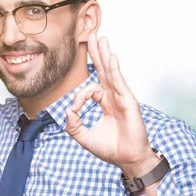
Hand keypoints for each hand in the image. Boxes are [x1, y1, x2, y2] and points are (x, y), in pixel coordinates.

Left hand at [65, 34, 157, 176]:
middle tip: (93, 35)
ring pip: (112, 72)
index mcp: (105, 103)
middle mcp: (114, 97)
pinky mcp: (129, 102)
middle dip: (97, 53)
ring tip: (102, 39)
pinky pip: (120, 83)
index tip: (75, 110)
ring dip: (105, 55)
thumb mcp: (84, 137)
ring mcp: (122, 98)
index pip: (90, 89)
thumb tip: (66, 111)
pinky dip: (116, 70)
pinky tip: (112, 58)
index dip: (79, 97)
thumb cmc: (111, 149)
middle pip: (104, 71)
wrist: (127, 159)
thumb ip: (72, 124)